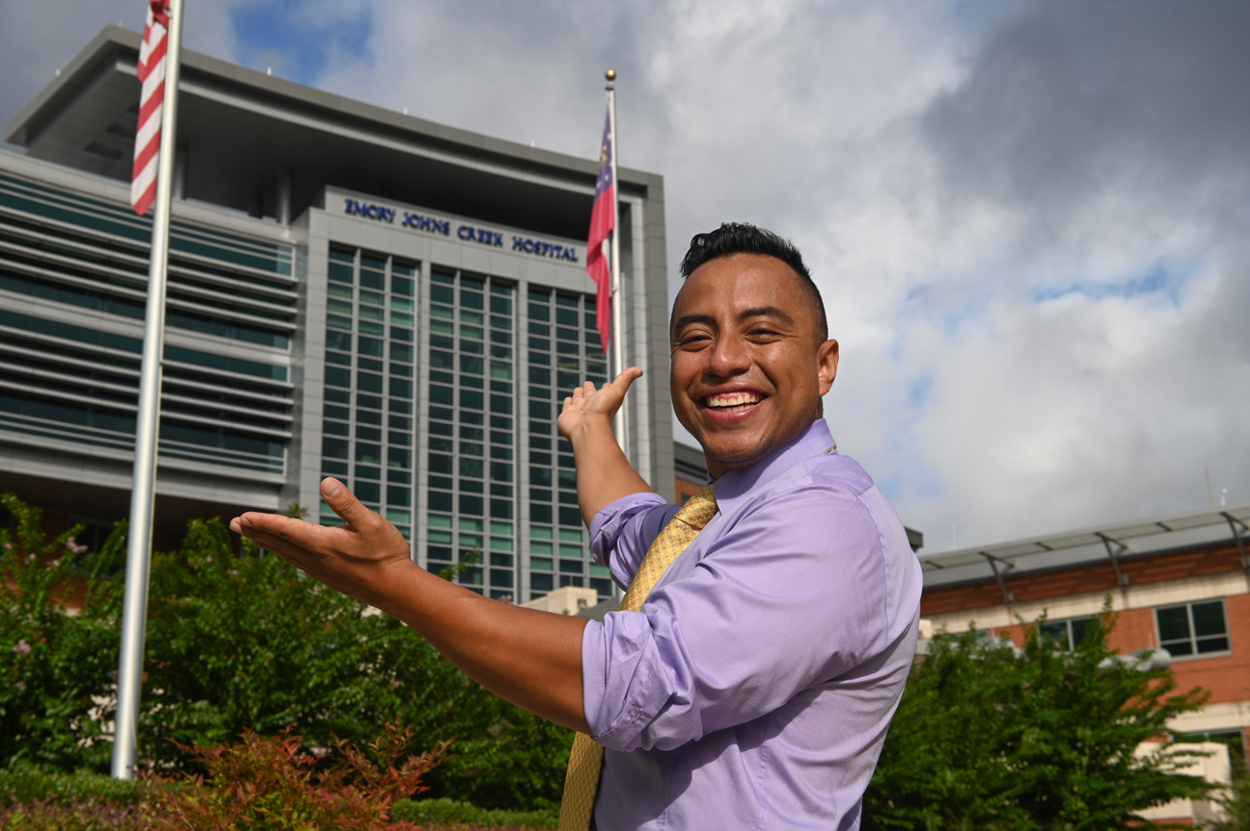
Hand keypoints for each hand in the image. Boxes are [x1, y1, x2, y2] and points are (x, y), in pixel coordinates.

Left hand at [229, 478, 414, 610]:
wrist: (397, 590)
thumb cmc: (386, 555)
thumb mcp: (370, 523)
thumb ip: (346, 503)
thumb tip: (326, 482)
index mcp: (322, 544)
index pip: (285, 529)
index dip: (263, 521)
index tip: (242, 516)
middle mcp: (316, 559)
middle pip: (279, 542)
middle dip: (255, 531)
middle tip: (233, 524)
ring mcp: (320, 570)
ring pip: (285, 553)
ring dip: (266, 542)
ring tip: (251, 534)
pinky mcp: (328, 577)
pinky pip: (296, 562)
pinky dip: (283, 552)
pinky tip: (284, 551)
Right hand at [557, 366, 642, 441]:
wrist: (586, 427)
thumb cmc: (602, 411)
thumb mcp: (617, 390)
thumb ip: (625, 379)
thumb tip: (639, 370)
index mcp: (603, 399)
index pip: (605, 391)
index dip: (607, 387)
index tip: (608, 384)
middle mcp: (591, 405)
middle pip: (590, 394)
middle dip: (589, 389)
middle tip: (588, 384)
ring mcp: (579, 410)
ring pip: (578, 399)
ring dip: (578, 394)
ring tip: (578, 390)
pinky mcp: (567, 415)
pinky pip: (567, 406)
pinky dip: (567, 402)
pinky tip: (568, 399)